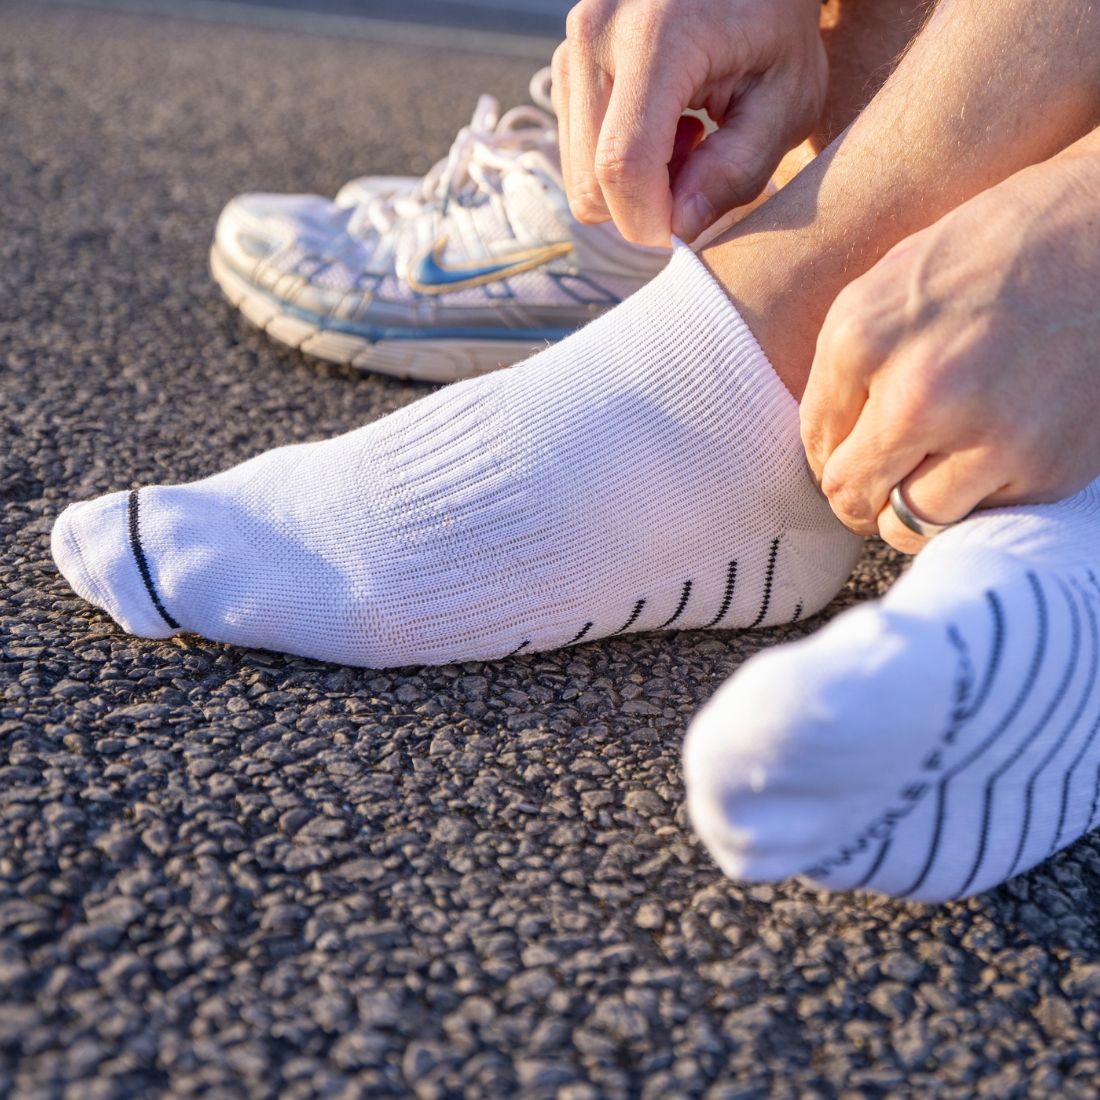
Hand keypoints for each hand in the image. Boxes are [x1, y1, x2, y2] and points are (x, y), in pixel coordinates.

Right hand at [551, 0, 826, 245]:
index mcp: (656, 36)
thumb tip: (677, 228)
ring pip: (580, 178)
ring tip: (687, 136)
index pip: (623, 167)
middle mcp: (595, 35)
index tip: (692, 227)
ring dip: (634, 185)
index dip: (652, 221)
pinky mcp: (565, 65)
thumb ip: (737, 170)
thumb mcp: (788, 99)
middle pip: (592, 184)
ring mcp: (570, 48)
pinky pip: (578, 155)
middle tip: (703, 167)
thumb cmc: (777, 27)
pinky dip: (619, 162)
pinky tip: (663, 122)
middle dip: (645, 207)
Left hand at [801, 149, 1099, 552]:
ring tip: (933, 468)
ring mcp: (991, 437)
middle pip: (853, 499)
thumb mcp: (883, 286)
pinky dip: (977, 500)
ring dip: (912, 508)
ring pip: (911, 525)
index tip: (855, 446)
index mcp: (865, 340)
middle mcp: (923, 394)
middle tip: (883, 474)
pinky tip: (993, 449)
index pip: (817, 447)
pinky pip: (981, 520)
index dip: (831, 456)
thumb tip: (825, 463)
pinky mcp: (1048, 468)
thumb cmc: (985, 256)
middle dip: (862, 493)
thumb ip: (838, 376)